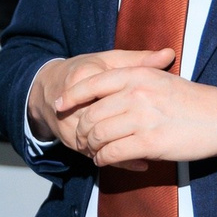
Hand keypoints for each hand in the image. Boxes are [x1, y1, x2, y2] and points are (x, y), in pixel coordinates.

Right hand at [27, 49, 176, 150]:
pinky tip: (140, 163)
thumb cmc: (86, 71)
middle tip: (160, 136)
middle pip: (105, 122)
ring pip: (101, 143)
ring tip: (154, 152)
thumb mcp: (111, 60)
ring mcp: (70, 125)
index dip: (137, 105)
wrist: (48, 88)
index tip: (160, 108)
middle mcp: (74, 104)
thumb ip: (139, 59)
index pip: (112, 94)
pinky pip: (96, 155)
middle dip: (132, 131)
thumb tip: (169, 54)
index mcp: (84, 77)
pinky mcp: (70, 141)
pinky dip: (118, 160)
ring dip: (126, 150)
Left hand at [52, 67, 216, 169]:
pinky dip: (104, 159)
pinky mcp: (150, 143)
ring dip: (91, 146)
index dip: (71, 95)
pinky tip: (106, 160)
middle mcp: (136, 94)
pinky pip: (113, 153)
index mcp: (136, 75)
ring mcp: (142, 119)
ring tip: (94, 151)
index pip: (92, 83)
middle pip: (91, 113)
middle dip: (82, 129)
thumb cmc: (189, 99)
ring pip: (99, 135)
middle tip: (82, 138)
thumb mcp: (159, 77)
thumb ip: (132, 76)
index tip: (59, 104)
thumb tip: (103, 85)